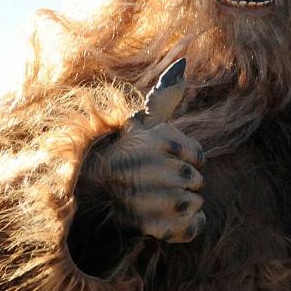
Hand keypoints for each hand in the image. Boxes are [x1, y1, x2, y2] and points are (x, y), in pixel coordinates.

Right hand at [80, 59, 205, 242]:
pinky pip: (195, 226)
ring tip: (154, 201)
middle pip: (196, 180)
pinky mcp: (158, 228)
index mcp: (157, 143)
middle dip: (180, 183)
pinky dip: (188, 226)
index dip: (182, 160)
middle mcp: (157, 170)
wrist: (93, 200)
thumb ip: (166, 95)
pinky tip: (166, 220)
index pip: (197, 157)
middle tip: (152, 184)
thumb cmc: (123, 156)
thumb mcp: (142, 123)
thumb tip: (184, 61)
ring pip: (196, 202)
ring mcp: (157, 201)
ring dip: (182, 204)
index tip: (159, 163)